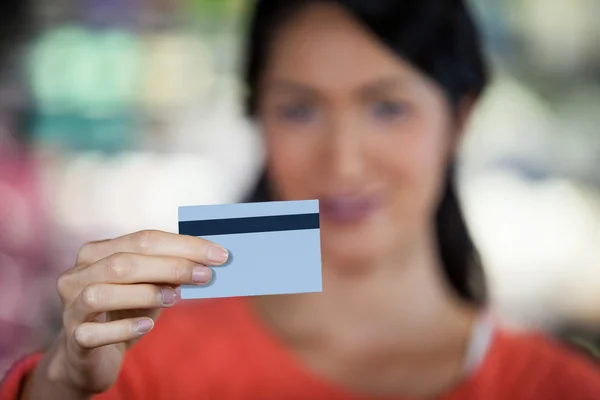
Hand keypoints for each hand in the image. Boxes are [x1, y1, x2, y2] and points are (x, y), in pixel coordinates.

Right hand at [45, 230, 227, 394]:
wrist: (89, 356)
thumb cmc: (124, 311)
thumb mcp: (149, 286)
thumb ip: (169, 271)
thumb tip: (208, 261)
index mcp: (96, 253)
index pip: (143, 239)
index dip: (184, 245)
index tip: (218, 254)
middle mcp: (77, 275)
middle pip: (123, 263)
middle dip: (170, 266)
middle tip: (206, 275)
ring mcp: (71, 307)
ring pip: (101, 293)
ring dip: (144, 293)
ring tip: (175, 298)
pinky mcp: (74, 339)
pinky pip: (94, 332)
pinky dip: (124, 328)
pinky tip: (147, 326)